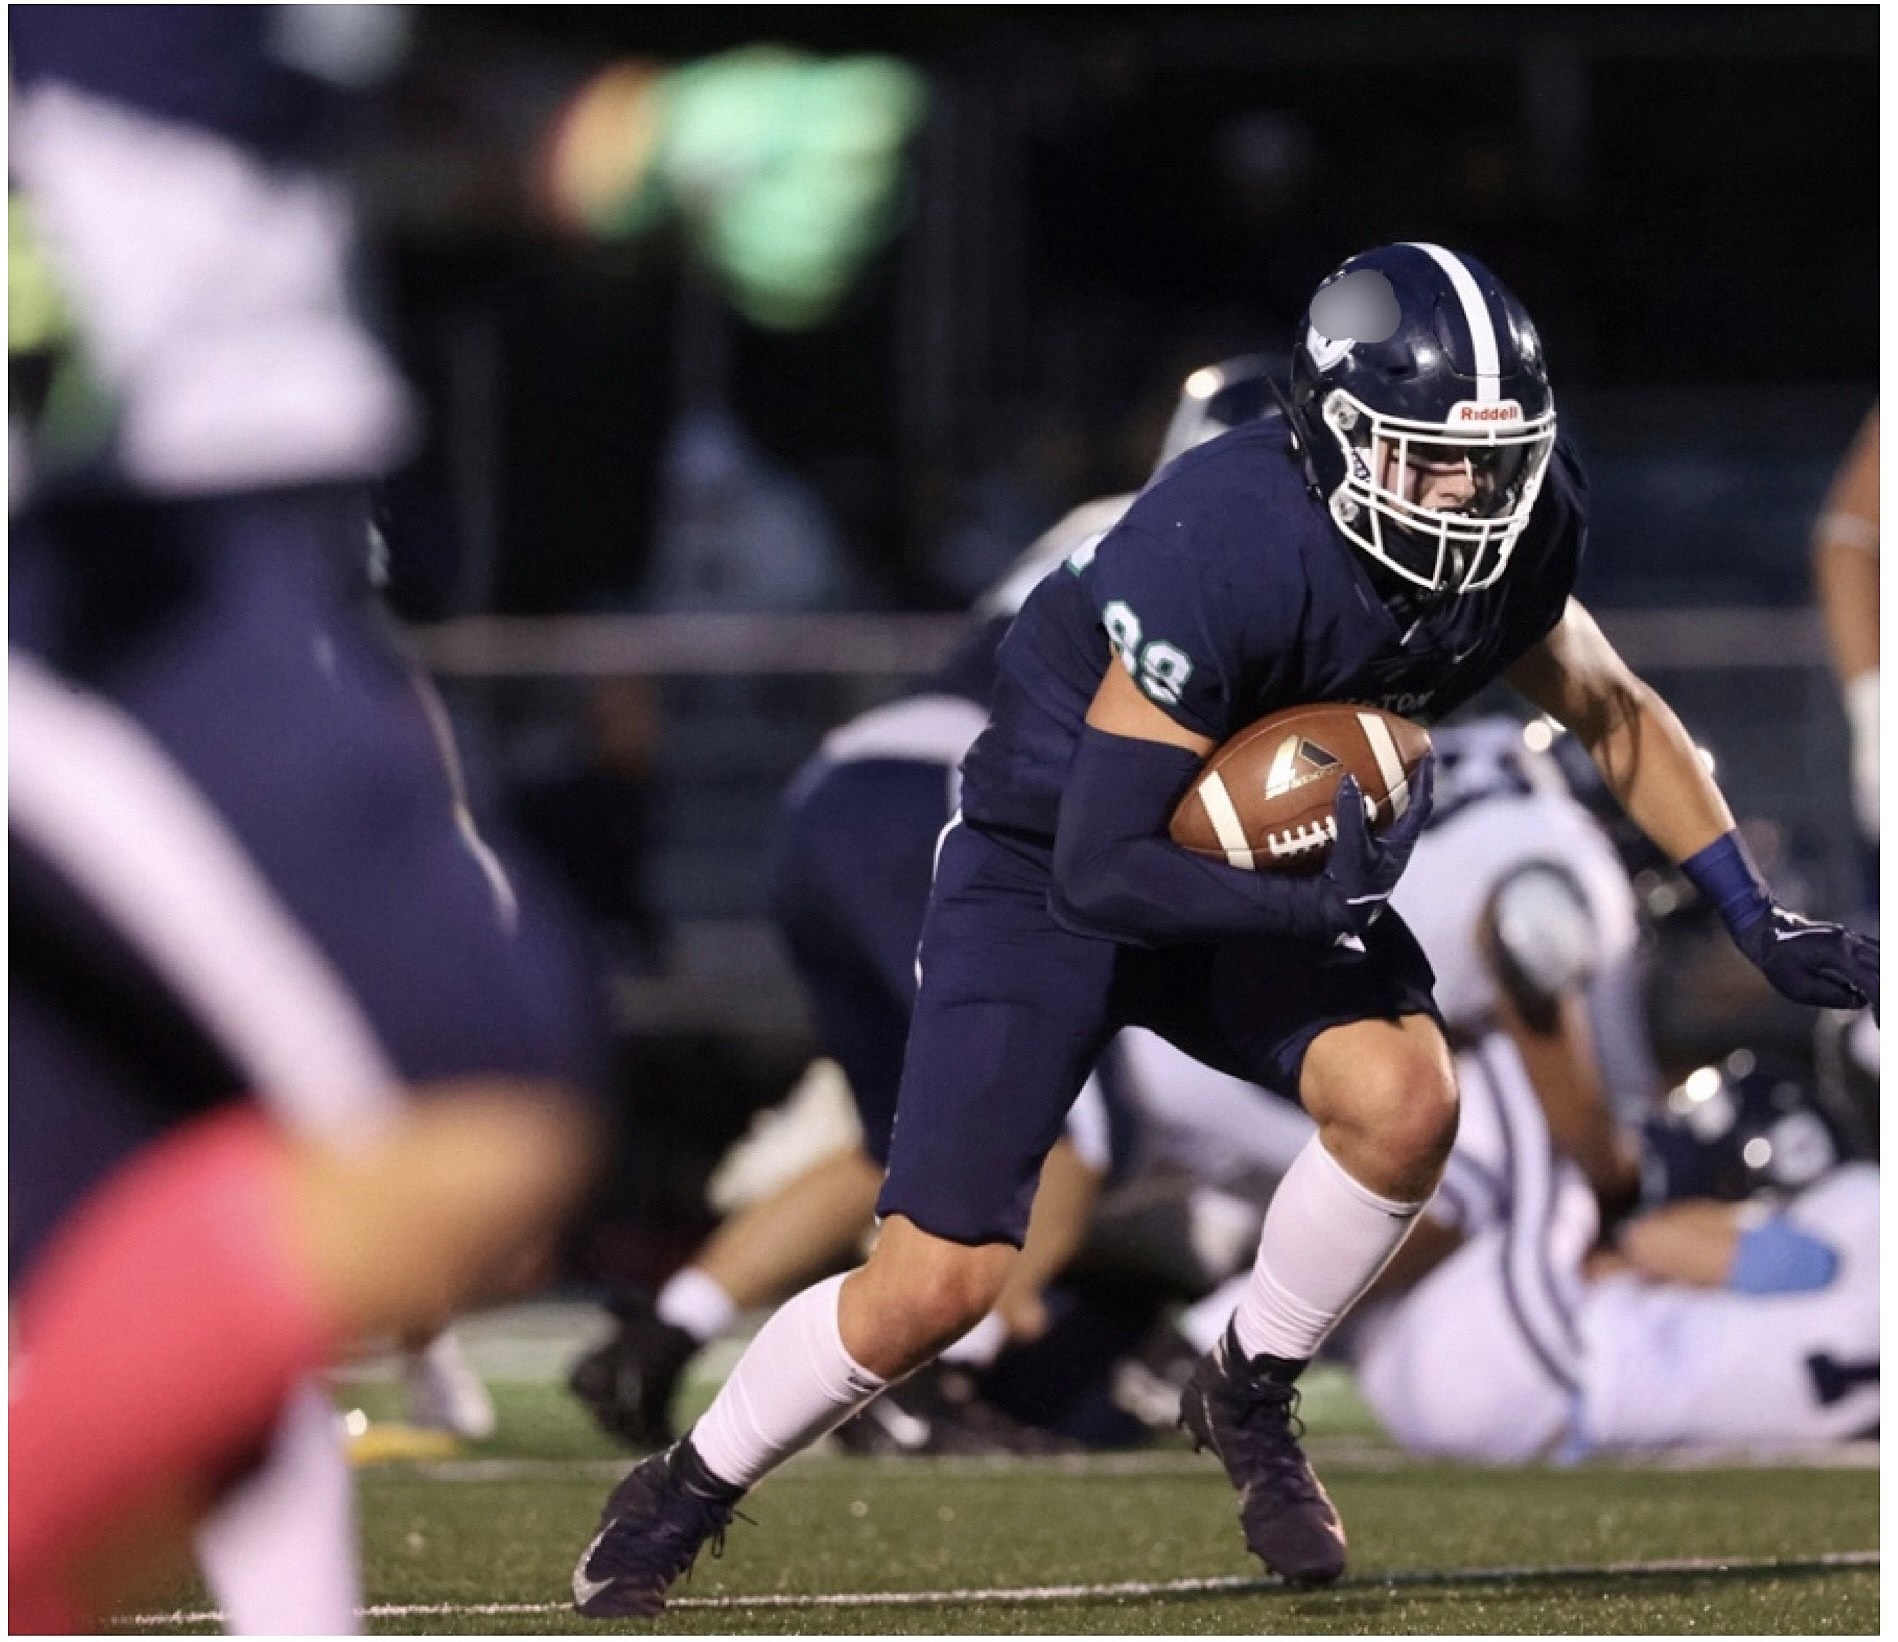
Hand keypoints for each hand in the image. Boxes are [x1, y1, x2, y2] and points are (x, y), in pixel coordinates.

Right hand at [1322, 756, 1434, 934]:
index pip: (1422, 804)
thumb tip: (1348, 779)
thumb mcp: (1354, 848)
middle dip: (1405, 784)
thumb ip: (1352, 815)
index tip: (1428, 753)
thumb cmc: (1354, 888)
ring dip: (1378, 799)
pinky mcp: (1356, 861)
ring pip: (1382, 820)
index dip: (1426, 778)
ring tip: (1369, 775)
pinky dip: (1348, 814)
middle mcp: (1392, 848)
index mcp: (1401, 844)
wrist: (1338, 920)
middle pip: (1406, 809)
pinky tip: (1329, 804)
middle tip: (1400, 759)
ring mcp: (1375, 856)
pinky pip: (1355, 830)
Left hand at [1733, 905, 1879, 1018]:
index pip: (1871, 980)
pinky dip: (1880, 976)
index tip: (1881, 1025)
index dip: (1880, 1004)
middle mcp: (1851, 941)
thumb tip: (1860, 1001)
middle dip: (1885, 996)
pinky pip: (1879, 959)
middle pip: (1884, 970)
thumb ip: (1831, 995)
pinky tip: (1874, 996)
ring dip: (1883, 986)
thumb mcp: (1797, 987)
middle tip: (1882, 1021)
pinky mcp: (1856, 941)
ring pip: (1884, 962)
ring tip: (1878, 1011)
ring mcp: (1855, 938)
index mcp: (1837, 952)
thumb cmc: (1779, 962)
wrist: (1769, 933)